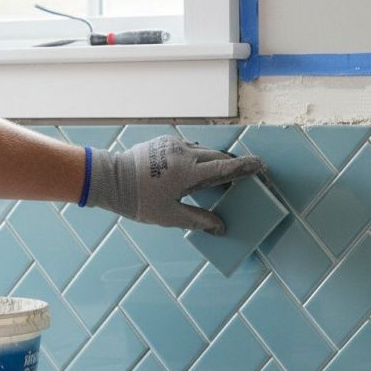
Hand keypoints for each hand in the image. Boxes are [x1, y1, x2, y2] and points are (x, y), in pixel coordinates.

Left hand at [85, 135, 265, 233]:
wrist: (109, 179)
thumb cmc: (138, 201)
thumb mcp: (170, 216)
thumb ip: (199, 221)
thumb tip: (221, 228)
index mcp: (189, 173)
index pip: (226, 168)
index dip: (246, 167)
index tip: (261, 166)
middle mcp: (185, 153)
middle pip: (218, 157)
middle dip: (232, 165)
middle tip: (243, 175)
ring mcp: (174, 145)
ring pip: (204, 151)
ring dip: (214, 162)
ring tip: (217, 177)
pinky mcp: (165, 142)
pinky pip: (190, 148)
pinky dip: (197, 158)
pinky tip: (192, 171)